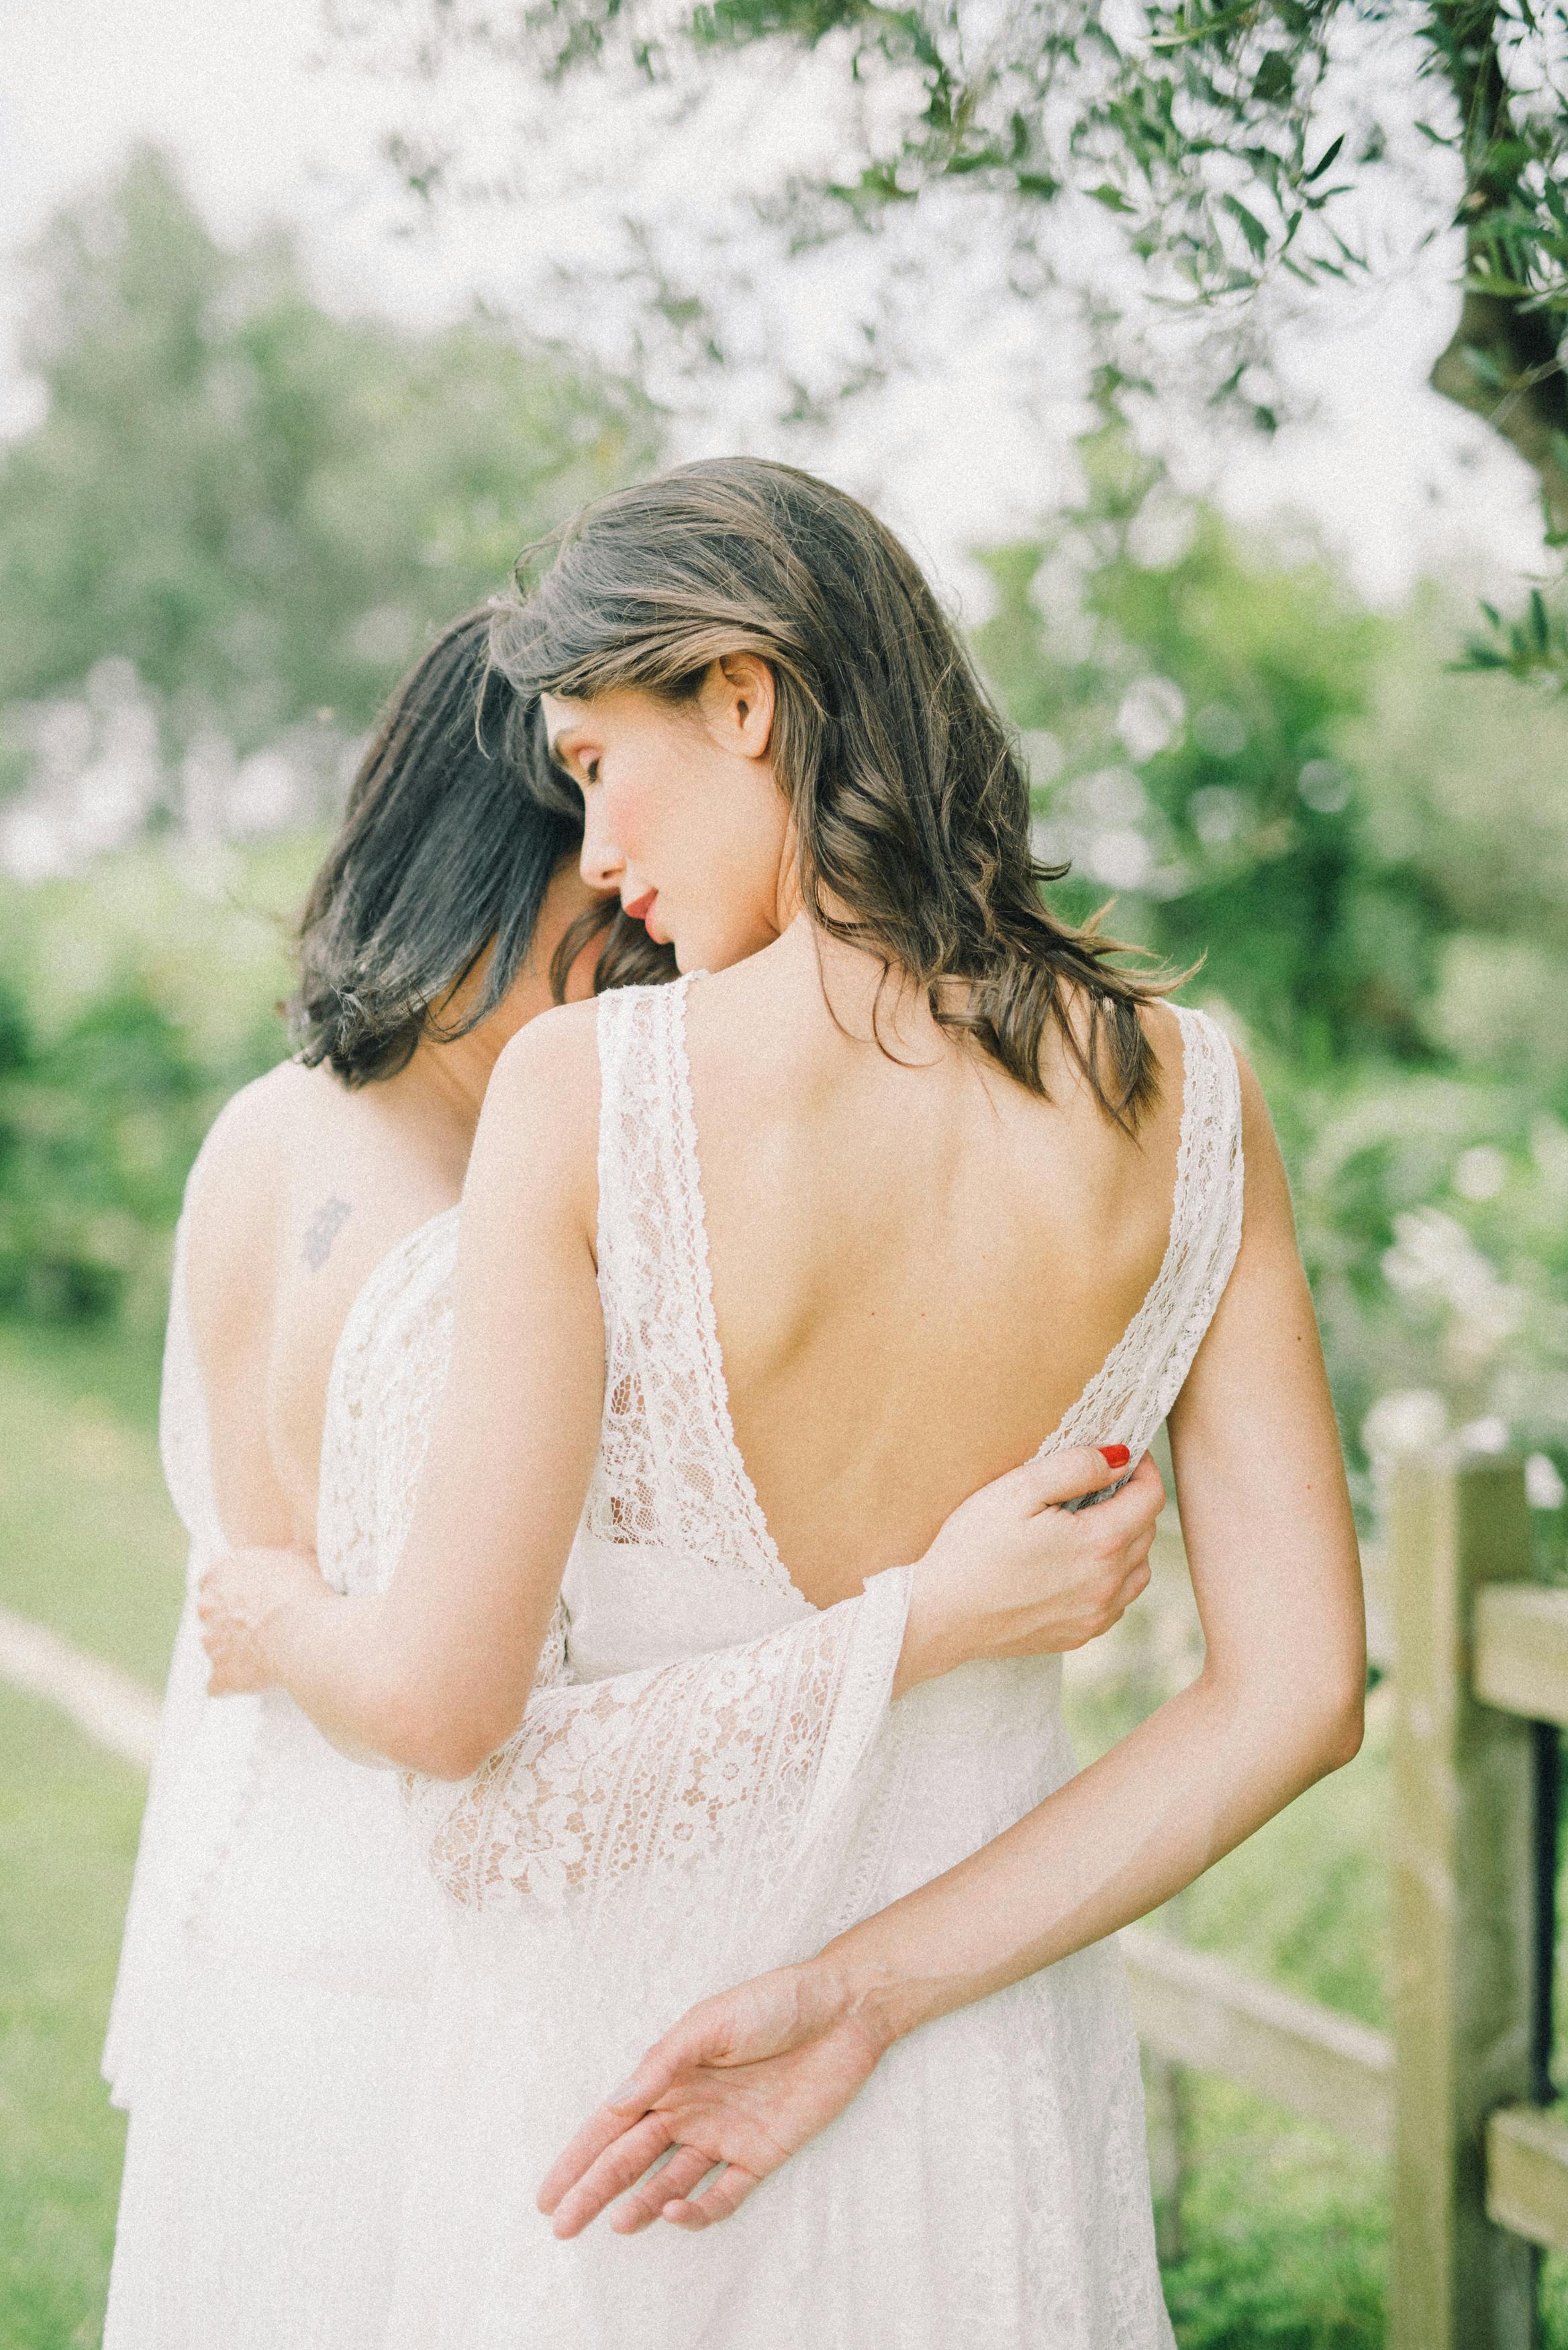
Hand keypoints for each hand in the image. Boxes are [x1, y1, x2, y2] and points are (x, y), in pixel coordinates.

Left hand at [197, 1546, 326, 1693]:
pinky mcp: (220, 1674)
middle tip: (263, 1625)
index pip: (213, 1578)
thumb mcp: (299, 1557)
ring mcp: (211, 1642)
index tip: (252, 1596)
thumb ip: (283, 1557)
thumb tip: (292, 1554)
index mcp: (222, 1571)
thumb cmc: (305, 1592)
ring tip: (266, 1652)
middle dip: (231, 1620)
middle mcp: (208, 1605)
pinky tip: (253, 1680)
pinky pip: (218, 1684)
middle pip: (211, 1613)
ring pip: (216, 1647)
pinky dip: (231, 1683)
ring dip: (233, 1650)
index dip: (233, 1589)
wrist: (306, 1632)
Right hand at [538, 1960, 885, 2238]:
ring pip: (671, 2183)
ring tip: (619, 2224)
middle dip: (595, 2192)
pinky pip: (724, 2194)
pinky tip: (678, 2211)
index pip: (611, 2125)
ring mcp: (724, 2135)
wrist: (843, 2010)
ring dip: (644, 2205)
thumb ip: (662, 2065)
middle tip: (564, 2226)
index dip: (577, 2159)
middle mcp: (691, 2110)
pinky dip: (699, 2210)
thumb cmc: (774, 2003)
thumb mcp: (710, 2022)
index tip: (546, 2195)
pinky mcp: (762, 2154)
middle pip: (631, 2160)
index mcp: (670, 2076)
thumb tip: (614, 2103)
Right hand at [899, 1445, 1164, 1689]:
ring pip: (1139, 1570)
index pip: (1151, 1498)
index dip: (1144, 1469)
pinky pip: (1117, 1601)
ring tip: (1091, 1524)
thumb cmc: (972, 1548)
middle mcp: (1108, 1585)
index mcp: (1100, 1543)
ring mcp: (1095, 1616)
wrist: (939, 1616)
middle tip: (1100, 1483)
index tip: (1126, 1454)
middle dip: (1133, 1501)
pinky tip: (1078, 1564)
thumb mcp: (1018, 1489)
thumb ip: (1075, 1467)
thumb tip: (1118, 1457)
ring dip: (1128, 1542)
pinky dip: (1112, 1578)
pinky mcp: (1078, 1635)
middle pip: (1148, 1532)